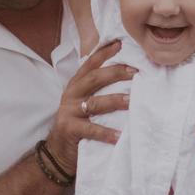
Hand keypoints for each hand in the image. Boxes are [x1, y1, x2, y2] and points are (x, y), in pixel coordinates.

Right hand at [44, 40, 134, 174]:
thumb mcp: (84, 101)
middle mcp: (72, 94)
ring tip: (131, 101)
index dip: (104, 53)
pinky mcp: (70, 129)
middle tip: (136, 72)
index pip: (90, 64)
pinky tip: (119, 135)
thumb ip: (99, 89)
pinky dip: (106, 133)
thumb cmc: (79, 122)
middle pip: (94, 79)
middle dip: (115, 73)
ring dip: (115, 101)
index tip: (120, 44)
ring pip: (95, 103)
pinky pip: (91, 130)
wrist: (59, 150)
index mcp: (76, 84)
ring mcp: (69, 111)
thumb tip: (129, 74)